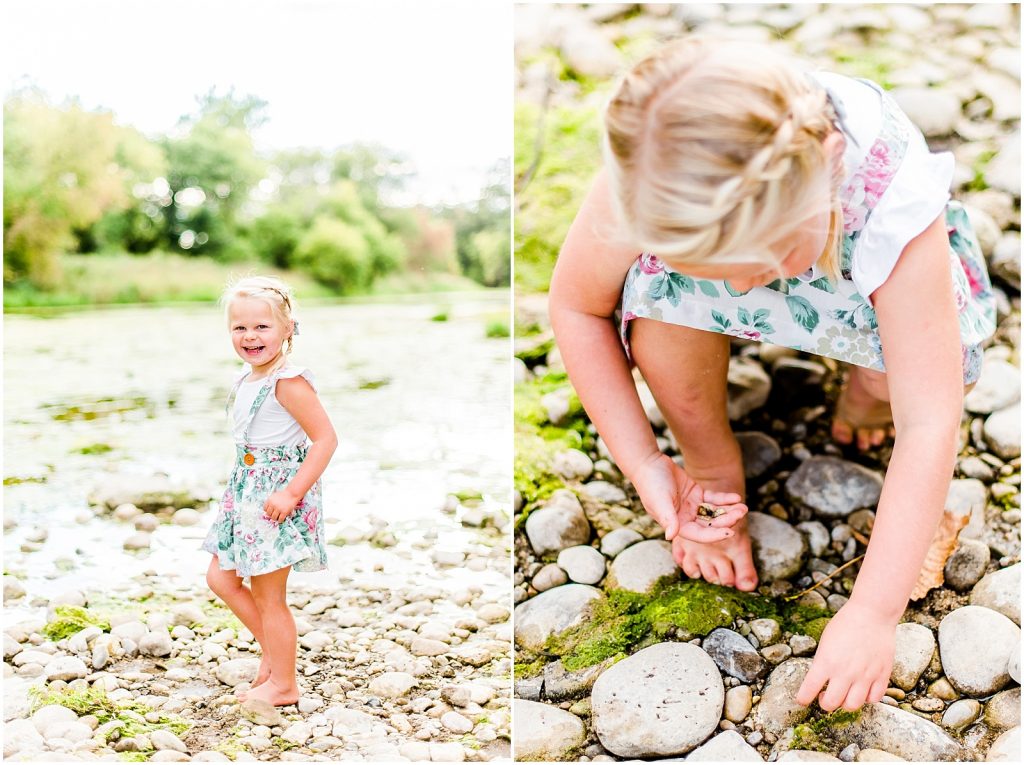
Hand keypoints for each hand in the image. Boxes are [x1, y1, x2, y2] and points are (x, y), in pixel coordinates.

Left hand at [263, 490, 299, 522]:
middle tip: (274, 515)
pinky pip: (280, 519)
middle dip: (271, 515)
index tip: (271, 511)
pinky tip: (281, 519)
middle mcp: (273, 505)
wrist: (292, 493)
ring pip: (273, 518)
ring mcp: (278, 509)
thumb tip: (268, 510)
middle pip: (268, 514)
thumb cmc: (283, 494)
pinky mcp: (284, 512)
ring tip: (278, 517)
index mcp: (269, 500)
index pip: (265, 509)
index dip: (268, 510)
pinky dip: (280, 520)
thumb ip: (270, 502)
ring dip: (275, 518)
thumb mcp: (274, 496)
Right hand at [630, 453, 746, 542]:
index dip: (715, 535)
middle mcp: (685, 518)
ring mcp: (691, 506)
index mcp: (677, 524)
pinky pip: (713, 499)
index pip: (699, 535)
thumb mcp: (660, 501)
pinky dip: (724, 499)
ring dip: (728, 511)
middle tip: (742, 513)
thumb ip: (667, 518)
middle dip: (726, 520)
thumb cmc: (651, 483)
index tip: (731, 532)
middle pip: (710, 524)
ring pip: (714, 513)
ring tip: (743, 507)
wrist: (648, 463)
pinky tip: (735, 498)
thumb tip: (670, 536)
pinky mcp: (695, 494)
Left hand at [796, 598, 895, 711]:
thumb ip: (823, 663)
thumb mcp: (825, 642)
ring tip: (843, 693)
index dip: (803, 698)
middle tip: (824, 695)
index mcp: (826, 662)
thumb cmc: (846, 624)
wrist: (872, 614)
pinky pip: (873, 699)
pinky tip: (862, 689)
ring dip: (845, 703)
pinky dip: (866, 698)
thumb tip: (819, 681)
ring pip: (853, 706)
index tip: (802, 700)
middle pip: (831, 704)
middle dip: (825, 703)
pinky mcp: (882, 676)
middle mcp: (845, 673)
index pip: (809, 689)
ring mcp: (865, 676)